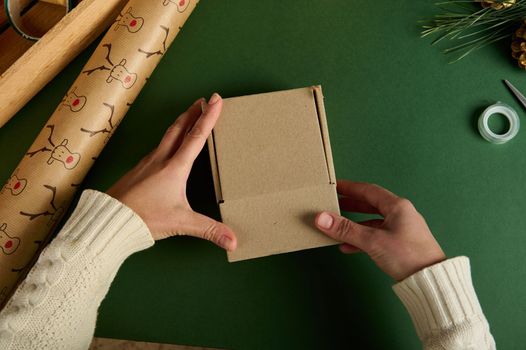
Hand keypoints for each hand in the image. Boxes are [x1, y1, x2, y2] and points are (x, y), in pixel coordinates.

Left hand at [107, 94, 236, 250]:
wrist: (108, 219)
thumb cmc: (143, 218)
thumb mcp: (181, 223)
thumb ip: (209, 230)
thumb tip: (233, 241)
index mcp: (175, 167)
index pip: (196, 136)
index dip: (209, 117)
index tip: (216, 99)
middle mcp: (161, 159)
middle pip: (179, 128)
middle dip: (193, 112)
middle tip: (204, 100)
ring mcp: (147, 163)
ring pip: (167, 135)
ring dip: (180, 123)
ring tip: (189, 115)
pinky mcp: (138, 170)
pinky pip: (158, 146)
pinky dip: (169, 138)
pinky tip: (167, 145)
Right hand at [314, 180, 444, 280]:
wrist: (431, 281)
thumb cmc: (407, 256)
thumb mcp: (372, 241)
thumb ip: (346, 229)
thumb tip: (321, 218)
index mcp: (397, 206)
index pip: (368, 190)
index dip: (350, 188)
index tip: (335, 186)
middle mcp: (400, 214)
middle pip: (370, 204)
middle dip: (350, 204)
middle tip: (333, 203)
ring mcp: (401, 229)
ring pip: (372, 221)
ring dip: (354, 223)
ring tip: (336, 225)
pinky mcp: (400, 243)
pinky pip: (376, 235)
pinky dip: (362, 239)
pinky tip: (348, 247)